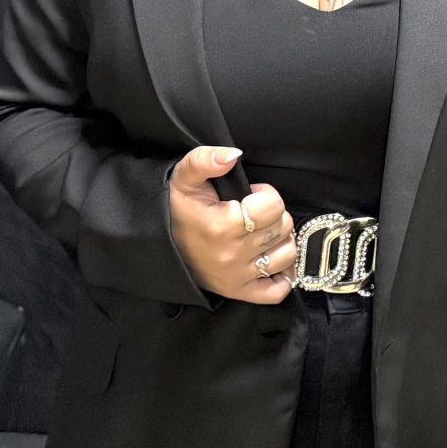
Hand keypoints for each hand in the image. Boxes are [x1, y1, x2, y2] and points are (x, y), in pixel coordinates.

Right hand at [167, 145, 297, 303]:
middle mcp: (232, 254)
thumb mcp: (184, 177)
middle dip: (272, 214)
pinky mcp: (238, 292)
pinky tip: (271, 258)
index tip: (251, 196)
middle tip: (253, 214)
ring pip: (287, 254)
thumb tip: (233, 155)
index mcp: (222, 224)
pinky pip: (278, 290)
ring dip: (280, 240)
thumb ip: (206, 159)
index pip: (273, 205)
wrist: (159, 245)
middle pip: (282, 226)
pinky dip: (283, 274)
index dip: (266, 195)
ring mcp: (237, 276)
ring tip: (261, 233)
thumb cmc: (176, 209)